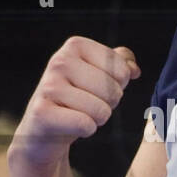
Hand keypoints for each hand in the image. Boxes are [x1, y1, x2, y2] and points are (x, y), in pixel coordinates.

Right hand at [9, 37, 139, 168]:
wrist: (44, 129)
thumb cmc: (76, 99)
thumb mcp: (99, 76)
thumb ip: (119, 64)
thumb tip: (134, 69)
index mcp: (75, 46)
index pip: (122, 70)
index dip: (118, 86)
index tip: (98, 88)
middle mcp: (59, 61)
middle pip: (113, 90)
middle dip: (108, 104)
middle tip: (88, 105)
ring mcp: (48, 86)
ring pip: (101, 110)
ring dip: (97, 119)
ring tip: (79, 114)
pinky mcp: (42, 112)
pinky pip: (85, 124)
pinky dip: (85, 130)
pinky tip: (70, 126)